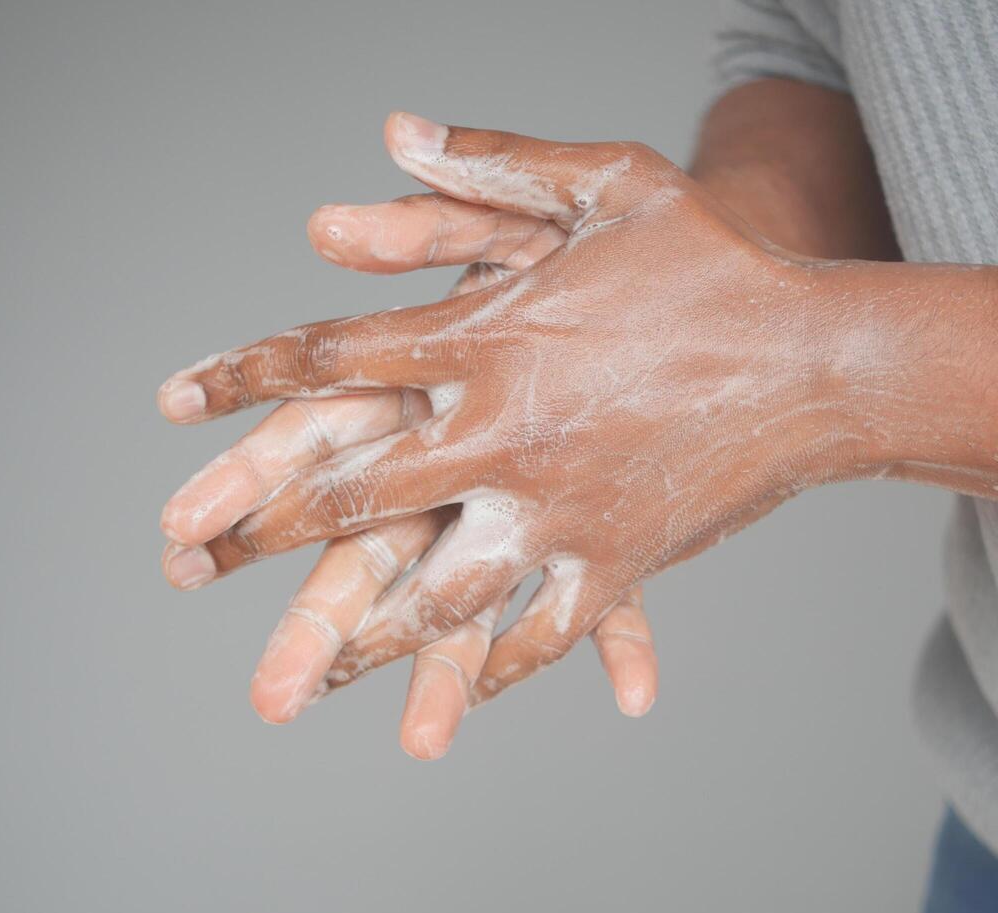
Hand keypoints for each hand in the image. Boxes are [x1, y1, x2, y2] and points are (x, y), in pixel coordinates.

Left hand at [158, 113, 879, 709]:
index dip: (237, 379)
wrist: (826, 360)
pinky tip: (462, 696)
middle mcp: (505, 434)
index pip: (329, 358)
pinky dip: (495, 668)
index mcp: (488, 341)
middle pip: (354, 493)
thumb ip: (491, 168)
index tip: (171, 404)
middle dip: (263, 530)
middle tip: (197, 558)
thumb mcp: (609, 184)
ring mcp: (559, 510)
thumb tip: (390, 131)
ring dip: (361, 634)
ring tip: (311, 670)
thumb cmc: (717, 264)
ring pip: (434, 591)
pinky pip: (540, 633)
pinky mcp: (617, 562)